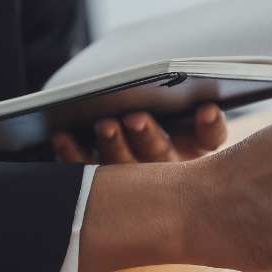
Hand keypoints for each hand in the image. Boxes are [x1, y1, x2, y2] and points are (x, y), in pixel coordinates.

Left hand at [51, 103, 227, 163]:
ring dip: (114, 144)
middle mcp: (168, 165)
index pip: (210, 134)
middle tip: (135, 118)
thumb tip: (197, 89)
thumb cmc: (162, 125)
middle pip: (161, 153)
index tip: (207, 108)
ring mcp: (133, 176)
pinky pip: (86, 168)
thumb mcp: (181, 116)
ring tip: (104, 124)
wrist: (132, 172)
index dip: (210, 123)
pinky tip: (62, 135)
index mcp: (194, 145)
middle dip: (147, 135)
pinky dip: (72, 151)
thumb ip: (190, 104)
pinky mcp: (101, 181)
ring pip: (124, 163)